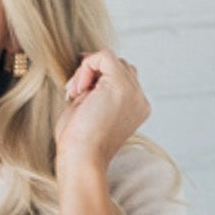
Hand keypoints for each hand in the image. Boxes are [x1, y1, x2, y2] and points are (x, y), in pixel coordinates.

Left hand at [54, 50, 150, 172]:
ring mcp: (134, 93)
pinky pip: (105, 56)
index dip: (97, 79)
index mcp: (136, 108)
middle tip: (75, 93)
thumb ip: (98, 87)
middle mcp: (140, 100)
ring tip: (76, 93)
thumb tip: (89, 59)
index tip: (77, 93)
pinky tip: (79, 89)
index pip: (121, 78)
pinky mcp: (122, 86)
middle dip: (94, 73)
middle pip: (119, 66)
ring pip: (112, 60)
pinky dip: (87, 65)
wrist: (81, 158)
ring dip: (88, 70)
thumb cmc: (79, 142)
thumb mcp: (91, 108)